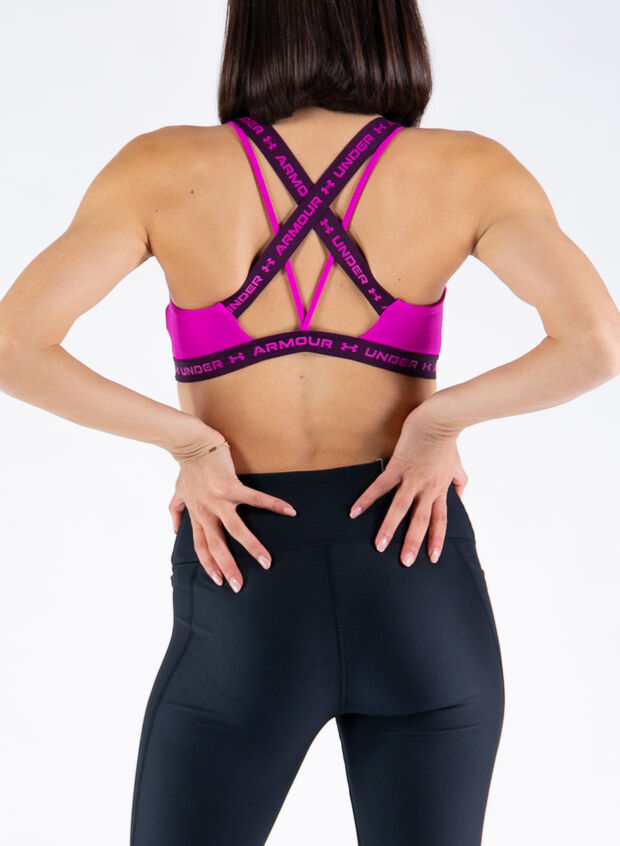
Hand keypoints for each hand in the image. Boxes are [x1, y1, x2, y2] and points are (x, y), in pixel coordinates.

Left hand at [168, 437, 296, 592]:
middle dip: (228, 567)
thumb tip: (174, 529)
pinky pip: (255, 499)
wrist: (191, 444)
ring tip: (267, 561)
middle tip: (239, 586)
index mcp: (197, 515)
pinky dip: (273, 505)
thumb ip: (175, 511)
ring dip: (252, 547)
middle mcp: (206, 512)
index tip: (219, 581)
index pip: (201, 547)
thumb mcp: (177, 492)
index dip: (209, 565)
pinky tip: (290, 511)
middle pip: (217, 545)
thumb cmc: (188, 467)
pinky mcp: (231, 486)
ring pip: (236, 530)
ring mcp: (219, 500)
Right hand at [349, 405, 467, 565]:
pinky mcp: (398, 466)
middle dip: (413, 542)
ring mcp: (412, 478)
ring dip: (389, 527)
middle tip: (405, 562)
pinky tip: (354, 512)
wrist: (439, 421)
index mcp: (440, 489)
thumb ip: (460, 482)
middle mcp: (427, 488)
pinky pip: (380, 486)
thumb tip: (460, 495)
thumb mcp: (458, 465)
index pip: (440, 520)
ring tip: (379, 545)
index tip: (432, 558)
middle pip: (420, 520)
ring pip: (400, 508)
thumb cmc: (447, 441)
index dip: (436, 539)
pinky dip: (367, 499)